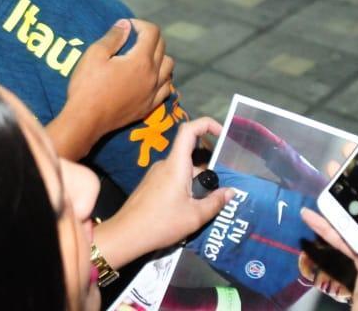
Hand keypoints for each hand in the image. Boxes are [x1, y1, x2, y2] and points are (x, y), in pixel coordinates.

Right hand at [50, 18, 173, 159]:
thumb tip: (125, 24)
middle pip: (162, 47)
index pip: (152, 32)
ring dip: (159, 57)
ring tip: (142, 57)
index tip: (126, 25)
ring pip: (169, 68)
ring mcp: (153, 93)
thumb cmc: (87, 85)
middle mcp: (153, 75)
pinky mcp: (149, 107)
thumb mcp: (95, 54)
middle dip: (149, 37)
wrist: (86, 119)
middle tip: (132, 37)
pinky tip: (149, 78)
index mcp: (141, 60)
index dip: (140, 24)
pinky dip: (162, 79)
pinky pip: (166, 89)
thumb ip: (113, 37)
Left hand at [93, 117, 233, 268]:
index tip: (222, 134)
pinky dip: (187, 189)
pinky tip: (191, 210)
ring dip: (198, 183)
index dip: (206, 124)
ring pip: (184, 171)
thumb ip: (215, 202)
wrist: (127, 234)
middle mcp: (165, 164)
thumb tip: (230, 192)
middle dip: (209, 169)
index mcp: (176, 164)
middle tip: (223, 189)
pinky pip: (174, 179)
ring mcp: (156, 174)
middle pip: (191, 156)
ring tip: (209, 206)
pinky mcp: (151, 185)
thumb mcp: (195, 216)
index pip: (189, 130)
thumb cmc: (162, 223)